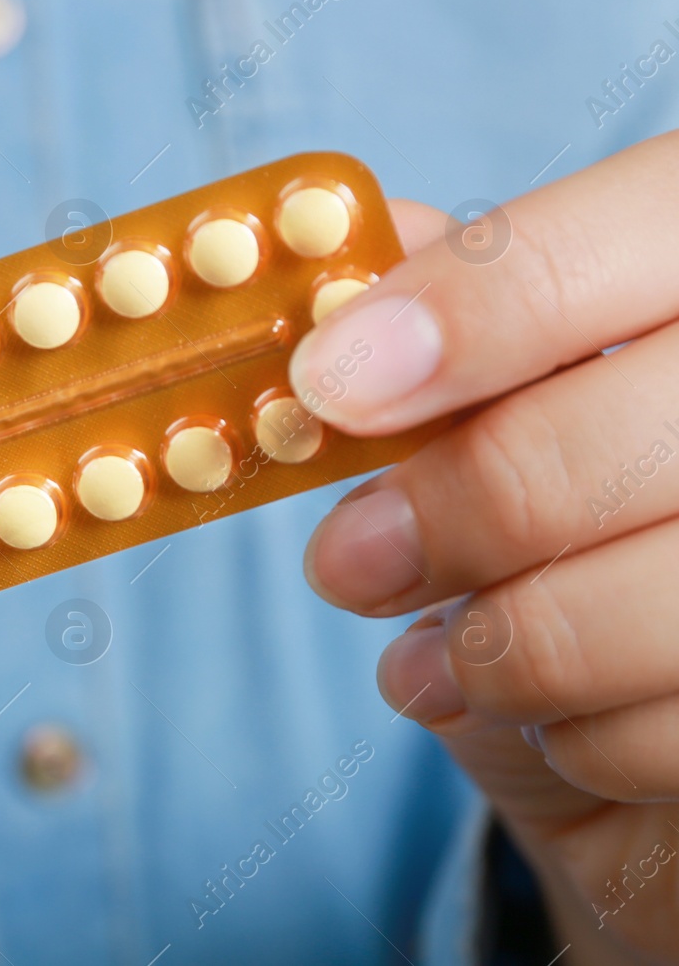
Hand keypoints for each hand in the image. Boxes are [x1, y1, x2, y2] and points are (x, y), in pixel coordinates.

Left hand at [291, 131, 678, 962]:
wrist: (665, 718)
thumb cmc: (584, 519)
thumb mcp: (517, 396)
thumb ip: (464, 312)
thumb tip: (366, 239)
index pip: (630, 233)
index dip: (477, 308)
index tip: (330, 381)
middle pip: (623, 435)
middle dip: (458, 508)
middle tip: (347, 560)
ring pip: (653, 605)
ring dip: (505, 648)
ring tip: (444, 659)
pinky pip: (672, 730)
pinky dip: (575, 741)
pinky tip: (549, 723)